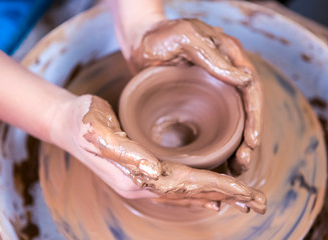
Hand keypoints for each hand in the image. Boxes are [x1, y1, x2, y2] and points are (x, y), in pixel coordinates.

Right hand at [52, 95, 264, 212]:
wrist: (67, 123)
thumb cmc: (83, 121)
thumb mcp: (98, 130)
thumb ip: (124, 152)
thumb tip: (153, 171)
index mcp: (136, 174)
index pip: (185, 183)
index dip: (217, 186)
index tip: (246, 190)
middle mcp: (142, 183)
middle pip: (192, 193)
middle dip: (227, 196)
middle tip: (259, 202)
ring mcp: (142, 181)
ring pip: (187, 193)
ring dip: (217, 196)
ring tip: (245, 200)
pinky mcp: (143, 174)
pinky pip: (177, 189)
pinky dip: (198, 194)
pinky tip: (212, 196)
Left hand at [129, 19, 262, 173]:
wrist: (139, 42)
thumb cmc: (160, 36)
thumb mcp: (185, 39)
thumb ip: (213, 57)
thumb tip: (245, 79)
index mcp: (229, 57)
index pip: (251, 90)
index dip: (254, 117)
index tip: (252, 141)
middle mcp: (226, 75)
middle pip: (246, 111)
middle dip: (248, 139)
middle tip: (243, 163)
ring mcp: (214, 89)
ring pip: (233, 121)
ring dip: (238, 145)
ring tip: (237, 167)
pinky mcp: (201, 101)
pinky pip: (216, 123)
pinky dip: (220, 142)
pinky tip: (220, 160)